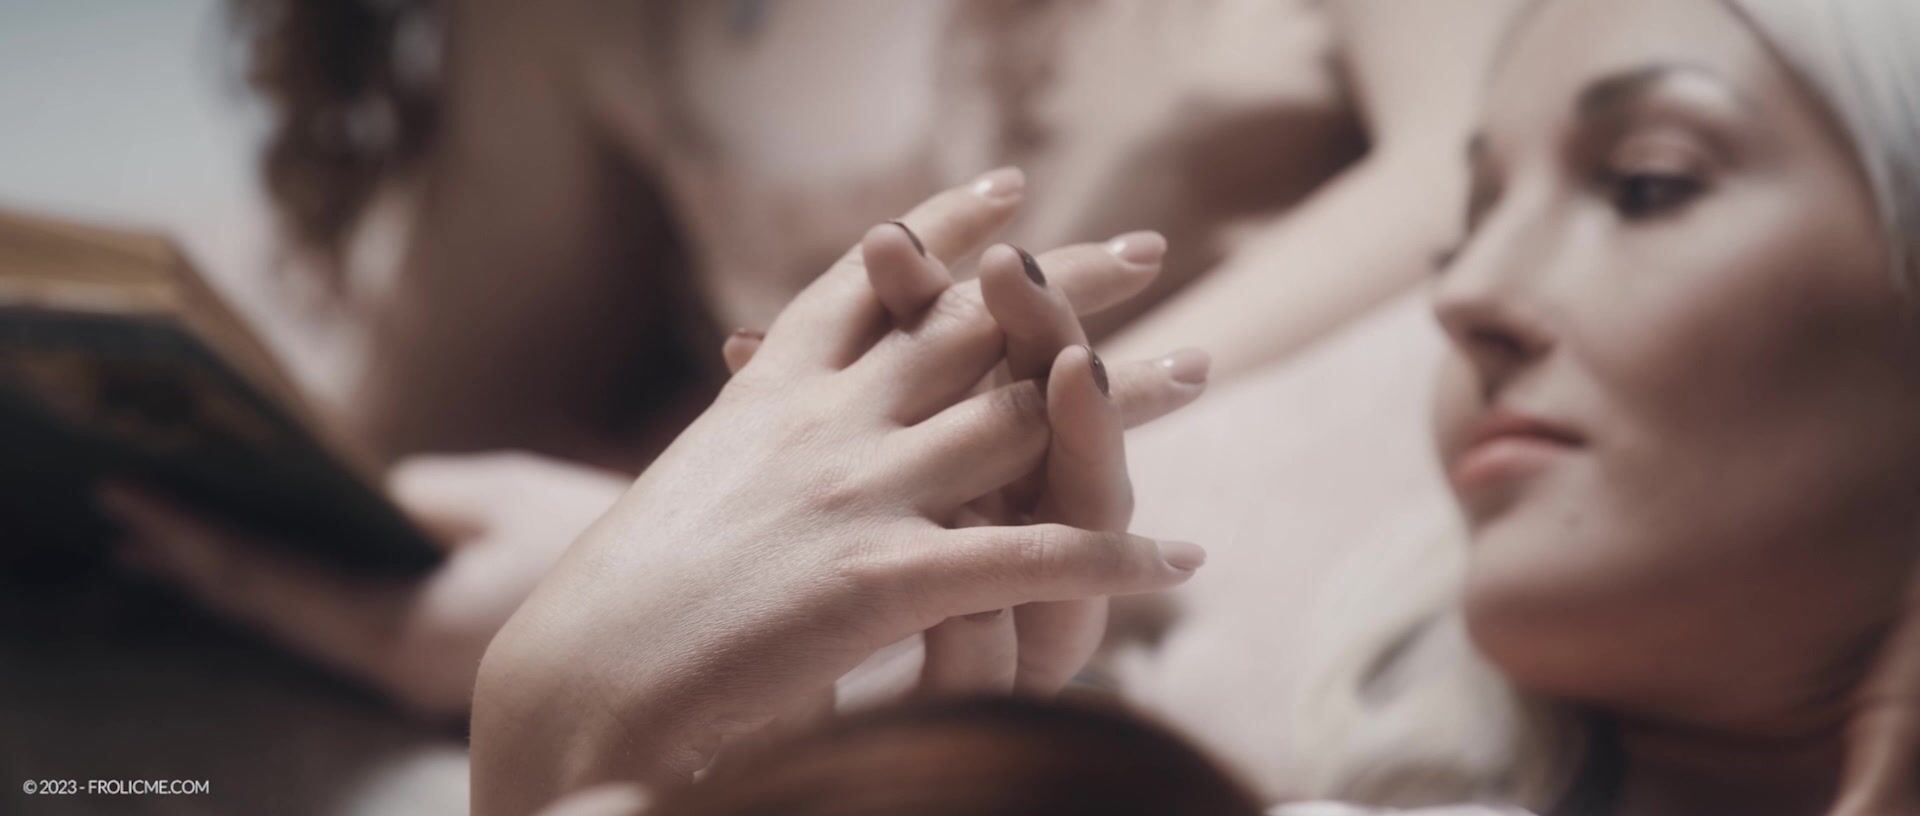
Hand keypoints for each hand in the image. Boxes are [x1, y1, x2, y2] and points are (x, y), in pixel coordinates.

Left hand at [98, 451, 627, 718]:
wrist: (684, 619)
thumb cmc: (602, 553)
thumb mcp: (504, 498)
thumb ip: (417, 494)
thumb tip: (369, 492)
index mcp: (401, 629)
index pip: (268, 580)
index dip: (194, 535)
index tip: (129, 496)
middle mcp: (392, 668)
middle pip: (267, 613)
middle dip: (193, 560)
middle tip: (121, 513)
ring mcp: (412, 676)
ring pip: (298, 626)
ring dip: (234, 580)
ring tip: (164, 542)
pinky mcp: (435, 667)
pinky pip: (338, 628)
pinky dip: (289, 592)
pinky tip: (263, 570)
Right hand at [470, 171, 1209, 813]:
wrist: (574, 683)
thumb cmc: (626, 597)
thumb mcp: (697, 480)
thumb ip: (760, 428)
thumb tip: (772, 382)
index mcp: (771, 392)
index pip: (871, 280)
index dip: (946, 228)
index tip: (1011, 189)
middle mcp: (821, 420)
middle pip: (968, 322)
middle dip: (1066, 280)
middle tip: (1147, 250)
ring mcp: (853, 492)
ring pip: (1020, 417)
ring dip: (1124, 395)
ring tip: (1201, 368)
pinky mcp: (877, 579)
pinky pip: (1029, 557)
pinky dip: (1114, 558)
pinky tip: (1178, 562)